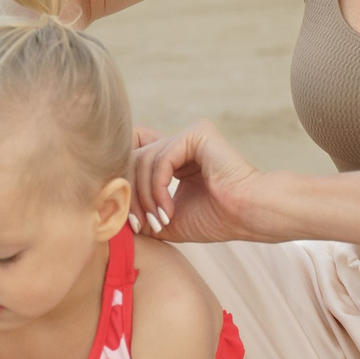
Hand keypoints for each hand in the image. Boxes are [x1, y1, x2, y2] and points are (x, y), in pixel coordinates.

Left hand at [128, 121, 273, 244]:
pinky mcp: (197, 133)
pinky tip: (168, 211)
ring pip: (144, 160)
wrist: (249, 215)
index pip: (133, 159)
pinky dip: (158, 189)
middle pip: (133, 159)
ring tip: (159, 221)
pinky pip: (161, 159)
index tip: (134, 225)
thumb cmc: (217, 220)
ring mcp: (189, 136)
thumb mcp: (166, 219)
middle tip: (142, 225)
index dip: (126, 190)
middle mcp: (181, 143)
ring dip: (145, 197)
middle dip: (132, 196)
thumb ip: (141, 212)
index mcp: (175, 159)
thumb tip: (111, 215)